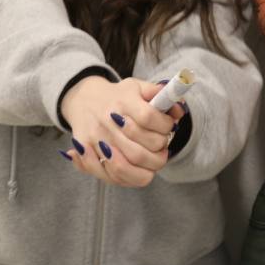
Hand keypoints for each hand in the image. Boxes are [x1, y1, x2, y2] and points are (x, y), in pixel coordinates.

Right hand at [61, 75, 182, 186]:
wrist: (84, 100)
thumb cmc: (119, 96)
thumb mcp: (138, 87)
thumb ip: (160, 94)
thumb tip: (180, 107)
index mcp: (123, 101)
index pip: (148, 117)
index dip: (165, 124)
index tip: (169, 124)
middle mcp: (107, 122)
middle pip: (140, 148)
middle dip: (160, 148)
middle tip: (162, 143)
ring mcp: (97, 141)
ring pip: (128, 166)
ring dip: (149, 165)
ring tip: (154, 156)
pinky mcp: (87, 154)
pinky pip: (111, 176)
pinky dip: (130, 176)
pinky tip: (138, 166)